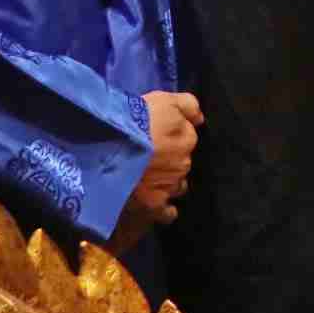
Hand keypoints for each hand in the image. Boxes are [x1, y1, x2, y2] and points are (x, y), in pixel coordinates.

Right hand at [124, 90, 202, 234]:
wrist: (112, 150)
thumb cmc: (137, 121)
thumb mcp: (163, 99)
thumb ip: (188, 105)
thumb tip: (201, 119)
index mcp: (187, 139)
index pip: (186, 137)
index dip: (171, 137)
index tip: (156, 138)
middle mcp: (184, 164)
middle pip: (181, 163)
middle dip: (170, 162)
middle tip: (150, 159)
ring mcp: (170, 186)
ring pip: (176, 186)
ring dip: (168, 184)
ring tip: (150, 182)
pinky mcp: (154, 206)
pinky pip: (167, 213)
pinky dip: (164, 211)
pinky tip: (156, 206)